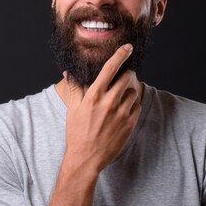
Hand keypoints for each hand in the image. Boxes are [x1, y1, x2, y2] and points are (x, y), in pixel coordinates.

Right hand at [63, 43, 141, 173]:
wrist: (86, 158)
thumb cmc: (77, 132)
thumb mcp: (73, 108)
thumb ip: (75, 88)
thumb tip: (68, 72)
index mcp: (94, 96)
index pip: (110, 68)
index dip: (120, 55)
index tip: (127, 47)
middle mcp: (109, 102)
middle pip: (127, 77)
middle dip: (126, 74)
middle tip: (122, 78)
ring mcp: (121, 114)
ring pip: (133, 92)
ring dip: (128, 92)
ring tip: (118, 100)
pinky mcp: (130, 124)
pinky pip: (137, 106)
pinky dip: (132, 105)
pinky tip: (122, 111)